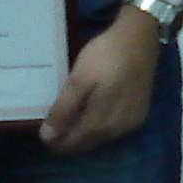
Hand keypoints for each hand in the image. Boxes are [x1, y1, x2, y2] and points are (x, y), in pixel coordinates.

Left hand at [39, 9, 161, 155]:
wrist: (140, 38)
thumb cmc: (105, 56)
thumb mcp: (79, 80)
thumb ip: (63, 109)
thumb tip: (47, 137)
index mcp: (102, 122)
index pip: (75, 144)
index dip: (57, 144)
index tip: (43, 137)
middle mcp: (119, 130)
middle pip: (89, 144)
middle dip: (70, 141)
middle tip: (53, 130)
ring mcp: (132, 123)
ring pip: (102, 138)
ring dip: (85, 135)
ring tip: (69, 123)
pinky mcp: (139, 113)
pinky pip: (115, 130)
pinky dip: (100, 128)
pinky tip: (92, 116)